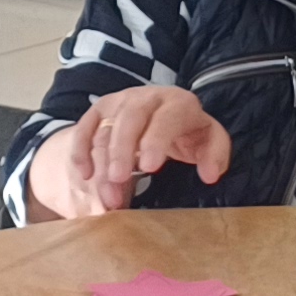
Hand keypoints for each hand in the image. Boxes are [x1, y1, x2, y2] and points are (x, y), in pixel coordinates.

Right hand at [36, 88, 231, 215]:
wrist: (166, 110)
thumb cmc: (188, 131)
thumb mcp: (209, 140)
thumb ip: (215, 155)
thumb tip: (210, 175)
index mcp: (177, 103)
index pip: (166, 117)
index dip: (155, 140)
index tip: (149, 168)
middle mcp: (146, 98)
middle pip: (129, 118)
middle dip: (121, 150)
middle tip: (118, 180)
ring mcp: (120, 102)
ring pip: (106, 129)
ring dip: (103, 164)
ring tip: (108, 197)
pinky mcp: (100, 111)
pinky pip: (84, 127)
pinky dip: (81, 150)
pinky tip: (85, 175)